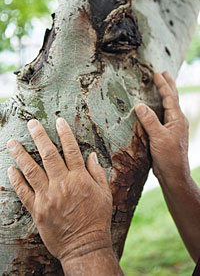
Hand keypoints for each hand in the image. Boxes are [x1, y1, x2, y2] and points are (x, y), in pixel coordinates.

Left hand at [7, 118, 112, 261]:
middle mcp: (62, 184)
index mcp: (79, 179)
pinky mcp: (37, 210)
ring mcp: (47, 197)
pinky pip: (24, 192)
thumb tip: (91, 155)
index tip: (58, 121)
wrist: (84, 245)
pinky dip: (16, 180)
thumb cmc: (97, 219)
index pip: (71, 150)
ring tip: (12, 142)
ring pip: (31, 171)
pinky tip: (11, 169)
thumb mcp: (105, 194)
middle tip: (31, 123)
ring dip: (21, 155)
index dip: (64, 133)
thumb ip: (97, 173)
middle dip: (39, 136)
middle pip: (48, 155)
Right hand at [135, 72, 189, 182]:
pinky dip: (159, 107)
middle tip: (163, 73)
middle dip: (168, 85)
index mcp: (177, 119)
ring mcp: (172, 127)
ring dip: (165, 95)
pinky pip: (163, 116)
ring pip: (168, 107)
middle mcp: (176, 121)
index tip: (157, 73)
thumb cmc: (169, 157)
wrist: (173, 174)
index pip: (169, 97)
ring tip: (162, 86)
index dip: (163, 85)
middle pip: (173, 99)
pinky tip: (155, 109)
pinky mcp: (167, 134)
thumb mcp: (158, 137)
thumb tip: (140, 105)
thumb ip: (149, 121)